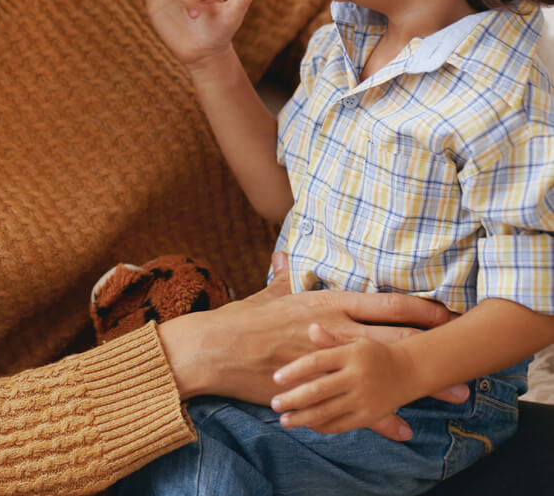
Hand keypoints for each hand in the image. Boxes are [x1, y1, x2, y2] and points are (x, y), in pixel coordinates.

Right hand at [157, 253, 467, 442]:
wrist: (219, 347)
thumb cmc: (245, 318)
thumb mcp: (269, 292)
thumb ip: (283, 274)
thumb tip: (284, 255)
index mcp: (329, 302)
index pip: (385, 300)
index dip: (419, 305)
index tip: (445, 310)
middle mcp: (336, 328)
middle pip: (396, 334)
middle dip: (433, 343)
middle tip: (465, 351)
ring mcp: (330, 358)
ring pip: (384, 369)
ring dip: (421, 383)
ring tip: (454, 395)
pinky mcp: (318, 386)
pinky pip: (357, 405)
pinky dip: (383, 418)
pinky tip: (405, 428)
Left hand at [271, 335, 420, 437]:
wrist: (409, 370)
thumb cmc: (373, 352)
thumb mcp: (354, 340)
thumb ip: (330, 339)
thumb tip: (311, 328)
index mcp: (349, 353)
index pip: (316, 361)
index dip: (294, 370)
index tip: (275, 378)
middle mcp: (356, 376)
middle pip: (319, 389)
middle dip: (294, 399)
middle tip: (274, 404)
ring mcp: (363, 398)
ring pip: (328, 411)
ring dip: (303, 418)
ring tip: (284, 420)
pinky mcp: (369, 415)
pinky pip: (342, 424)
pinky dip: (323, 426)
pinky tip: (308, 425)